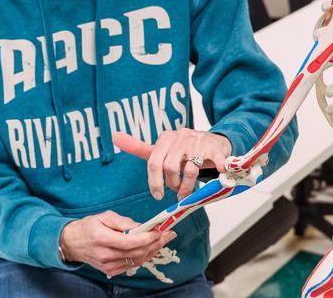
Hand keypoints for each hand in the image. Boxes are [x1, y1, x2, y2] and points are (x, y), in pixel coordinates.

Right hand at [58, 211, 176, 277]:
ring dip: (153, 251)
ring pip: (137, 260)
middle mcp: (105, 255)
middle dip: (156, 243)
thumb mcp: (104, 216)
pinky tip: (151, 248)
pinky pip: (132, 265)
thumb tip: (141, 226)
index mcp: (102, 238)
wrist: (73, 243)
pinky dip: (143, 256)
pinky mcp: (111, 271)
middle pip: (137, 252)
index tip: (160, 231)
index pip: (130, 241)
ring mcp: (108, 265)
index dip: (148, 238)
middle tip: (168, 234)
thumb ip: (123, 222)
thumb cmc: (89, 227)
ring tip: (163, 241)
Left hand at [113, 130, 231, 200]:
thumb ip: (139, 147)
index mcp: (166, 138)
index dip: (154, 182)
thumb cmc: (185, 148)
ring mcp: (199, 143)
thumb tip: (114, 136)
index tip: (158, 195)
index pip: (153, 161)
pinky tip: (218, 174)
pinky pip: (215, 161)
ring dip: (187, 187)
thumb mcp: (162, 147)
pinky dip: (217, 169)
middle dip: (171, 184)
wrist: (214, 140)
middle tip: (174, 191)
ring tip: (186, 193)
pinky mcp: (215, 149)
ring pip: (189, 170)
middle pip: (170, 167)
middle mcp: (181, 138)